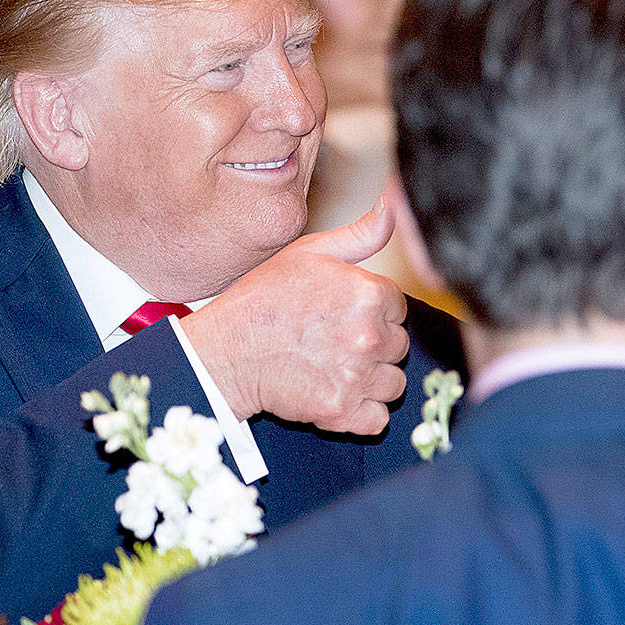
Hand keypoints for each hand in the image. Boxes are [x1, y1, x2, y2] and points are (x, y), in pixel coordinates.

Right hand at [181, 195, 408, 434]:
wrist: (225, 352)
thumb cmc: (262, 300)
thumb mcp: (309, 253)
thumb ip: (361, 234)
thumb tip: (393, 206)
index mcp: (367, 294)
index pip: (398, 307)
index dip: (372, 310)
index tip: (342, 313)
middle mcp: (369, 335)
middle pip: (399, 346)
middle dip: (373, 344)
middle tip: (333, 340)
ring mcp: (356, 376)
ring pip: (393, 383)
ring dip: (371, 379)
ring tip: (335, 367)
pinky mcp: (342, 411)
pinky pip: (377, 418)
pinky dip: (362, 412)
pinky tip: (337, 393)